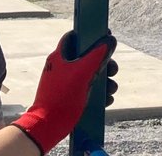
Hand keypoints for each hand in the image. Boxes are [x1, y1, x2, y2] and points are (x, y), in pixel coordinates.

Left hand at [13, 32, 117, 153]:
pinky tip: (107, 100)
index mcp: (60, 56)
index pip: (75, 36)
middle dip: (104, 63)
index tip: (106, 36)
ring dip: (104, 80)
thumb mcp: (83, 71)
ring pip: (89, 73)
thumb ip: (98, 54)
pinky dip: (98, 92)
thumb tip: (110, 40)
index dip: (91, 34)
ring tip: (112, 90)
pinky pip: (86, 88)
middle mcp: (61, 67)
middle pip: (87, 56)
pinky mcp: (68, 95)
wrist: (48, 126)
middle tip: (113, 70)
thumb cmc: (63, 95)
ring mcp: (64, 82)